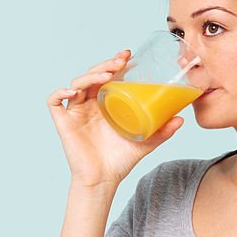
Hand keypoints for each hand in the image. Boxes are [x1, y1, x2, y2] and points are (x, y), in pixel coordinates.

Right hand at [46, 49, 183, 188]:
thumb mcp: (146, 142)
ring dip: (90, 75)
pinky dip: (60, 92)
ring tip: (106, 76)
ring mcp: (76, 112)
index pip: (108, 75)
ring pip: (77, 83)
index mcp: (106, 104)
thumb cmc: (121, 161)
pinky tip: (73, 92)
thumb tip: (181, 118)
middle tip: (121, 62)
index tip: (128, 56)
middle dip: (105, 64)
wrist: (104, 181)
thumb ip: (163, 131)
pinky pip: (54, 101)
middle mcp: (89, 104)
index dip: (114, 62)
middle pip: (92, 75)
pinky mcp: (63, 122)